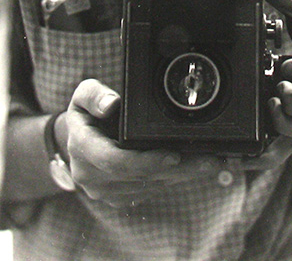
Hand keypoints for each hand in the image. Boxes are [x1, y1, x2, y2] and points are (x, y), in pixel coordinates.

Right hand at [60, 78, 222, 206]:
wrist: (81, 140)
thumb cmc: (86, 115)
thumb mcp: (83, 95)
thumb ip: (94, 95)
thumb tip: (111, 104)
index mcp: (81, 149)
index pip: (115, 161)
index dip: (146, 161)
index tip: (173, 156)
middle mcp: (91, 176)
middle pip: (141, 177)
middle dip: (178, 170)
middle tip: (209, 160)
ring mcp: (105, 191)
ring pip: (151, 186)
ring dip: (182, 176)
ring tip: (211, 162)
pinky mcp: (120, 197)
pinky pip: (151, 191)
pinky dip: (175, 179)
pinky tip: (195, 168)